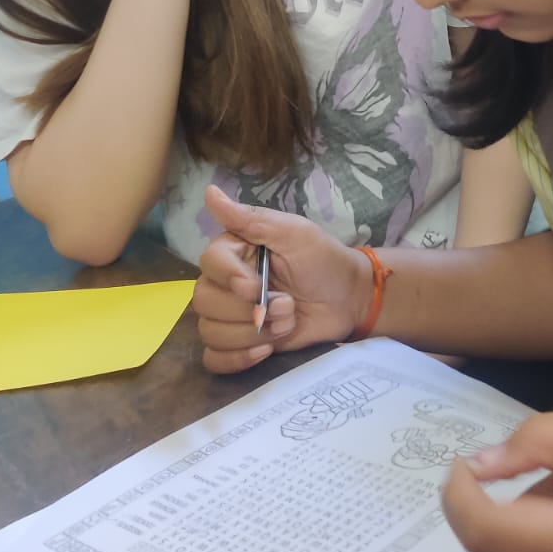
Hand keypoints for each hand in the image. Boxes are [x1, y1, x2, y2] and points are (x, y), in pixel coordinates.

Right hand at [192, 185, 370, 372]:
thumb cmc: (324, 261)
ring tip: (286, 323)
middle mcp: (225, 283)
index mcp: (235, 252)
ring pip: (209, 331)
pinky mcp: (240, 345)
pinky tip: (265, 349)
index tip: (255, 286)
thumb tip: (209, 192)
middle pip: (204, 301)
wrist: (349, 300)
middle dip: (247, 310)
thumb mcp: (294, 234)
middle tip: (287, 305)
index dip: (230, 278)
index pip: (208, 262)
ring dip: (251, 334)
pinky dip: (236, 358)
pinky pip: (214, 359)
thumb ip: (251, 219)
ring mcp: (231, 316)